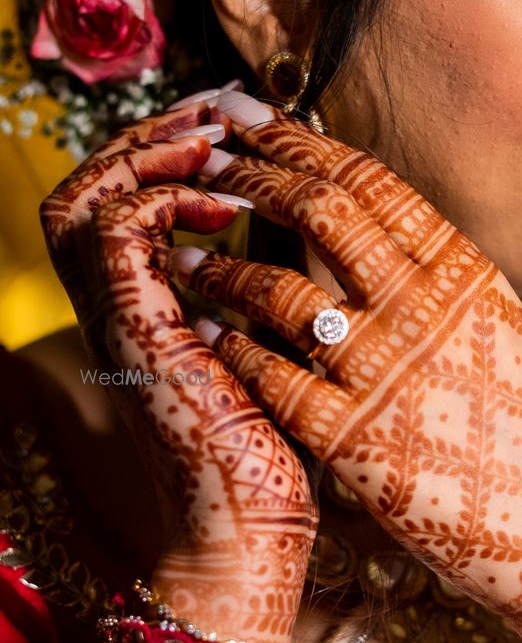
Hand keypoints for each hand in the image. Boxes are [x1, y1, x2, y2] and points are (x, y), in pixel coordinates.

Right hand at [39, 92, 317, 642]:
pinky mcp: (138, 336)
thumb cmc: (280, 452)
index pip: (126, 199)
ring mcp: (122, 323)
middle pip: (88, 186)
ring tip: (215, 138)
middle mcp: (123, 310)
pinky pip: (116, 235)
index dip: (172, 147)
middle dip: (156, 132)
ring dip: (149, 153)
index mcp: (153, 308)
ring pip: (84, 198)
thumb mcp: (278, 348)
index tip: (238, 118)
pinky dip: (162, 200)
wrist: (255, 534)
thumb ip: (276, 285)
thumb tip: (316, 222)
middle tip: (219, 108)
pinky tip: (223, 202)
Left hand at [177, 95, 521, 642]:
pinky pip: (266, 373)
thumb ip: (434, 268)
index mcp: (462, 272)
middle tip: (208, 158)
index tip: (254, 122)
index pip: (370, 182)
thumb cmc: (517, 422)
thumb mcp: (491, 322)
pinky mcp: (350, 436)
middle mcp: (424, 309)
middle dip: (255, 174)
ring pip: (281, 290)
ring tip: (184, 253)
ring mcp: (385, 372)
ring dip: (222, 263)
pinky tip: (201, 331)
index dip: (301, 142)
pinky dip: (225, 345)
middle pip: (323, 212)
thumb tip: (366, 207)